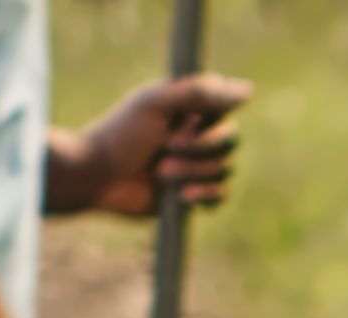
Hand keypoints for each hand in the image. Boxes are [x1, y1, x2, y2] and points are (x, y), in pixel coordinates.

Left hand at [63, 72, 249, 217]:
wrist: (98, 177)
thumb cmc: (121, 135)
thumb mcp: (156, 103)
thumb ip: (198, 93)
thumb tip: (249, 90)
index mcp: (189, 109)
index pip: (226, 108)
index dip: (210, 118)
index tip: (184, 120)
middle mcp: (196, 134)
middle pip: (231, 140)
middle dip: (201, 147)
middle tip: (167, 147)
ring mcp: (196, 165)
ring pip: (225, 168)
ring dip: (192, 171)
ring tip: (160, 172)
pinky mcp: (194, 194)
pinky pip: (221, 195)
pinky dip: (203, 195)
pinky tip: (181, 196)